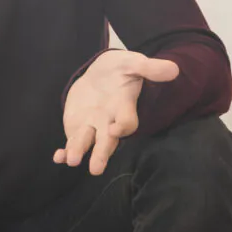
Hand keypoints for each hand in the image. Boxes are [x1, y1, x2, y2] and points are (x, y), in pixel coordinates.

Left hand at [57, 50, 180, 175]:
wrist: (101, 73)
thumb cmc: (121, 69)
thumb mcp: (133, 62)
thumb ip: (150, 68)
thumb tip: (173, 70)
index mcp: (124, 107)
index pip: (128, 122)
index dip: (123, 126)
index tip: (115, 129)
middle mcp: (109, 122)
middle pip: (107, 142)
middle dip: (101, 154)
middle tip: (96, 169)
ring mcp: (93, 127)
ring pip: (86, 143)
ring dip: (78, 151)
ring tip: (72, 160)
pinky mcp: (77, 128)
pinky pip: (71, 143)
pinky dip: (64, 152)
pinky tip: (58, 157)